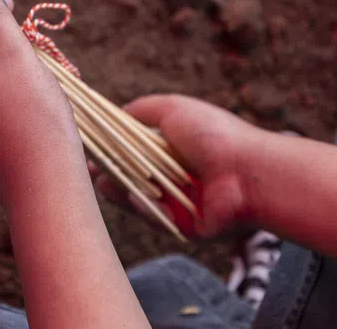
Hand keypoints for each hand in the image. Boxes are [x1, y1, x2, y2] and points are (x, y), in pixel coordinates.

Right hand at [95, 94, 268, 238]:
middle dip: (110, 172)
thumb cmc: (214, 134)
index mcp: (177, 149)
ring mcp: (182, 203)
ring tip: (99, 182)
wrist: (250, 172)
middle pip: (135, 176)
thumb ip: (143, 110)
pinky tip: (133, 197)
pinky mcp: (187, 227)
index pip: (136, 151)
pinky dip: (144, 208)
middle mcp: (178, 175)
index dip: (113, 149)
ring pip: (142, 200)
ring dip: (119, 191)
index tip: (89, 146)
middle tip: (87, 169)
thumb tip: (116, 114)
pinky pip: (158, 219)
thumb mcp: (173, 109)